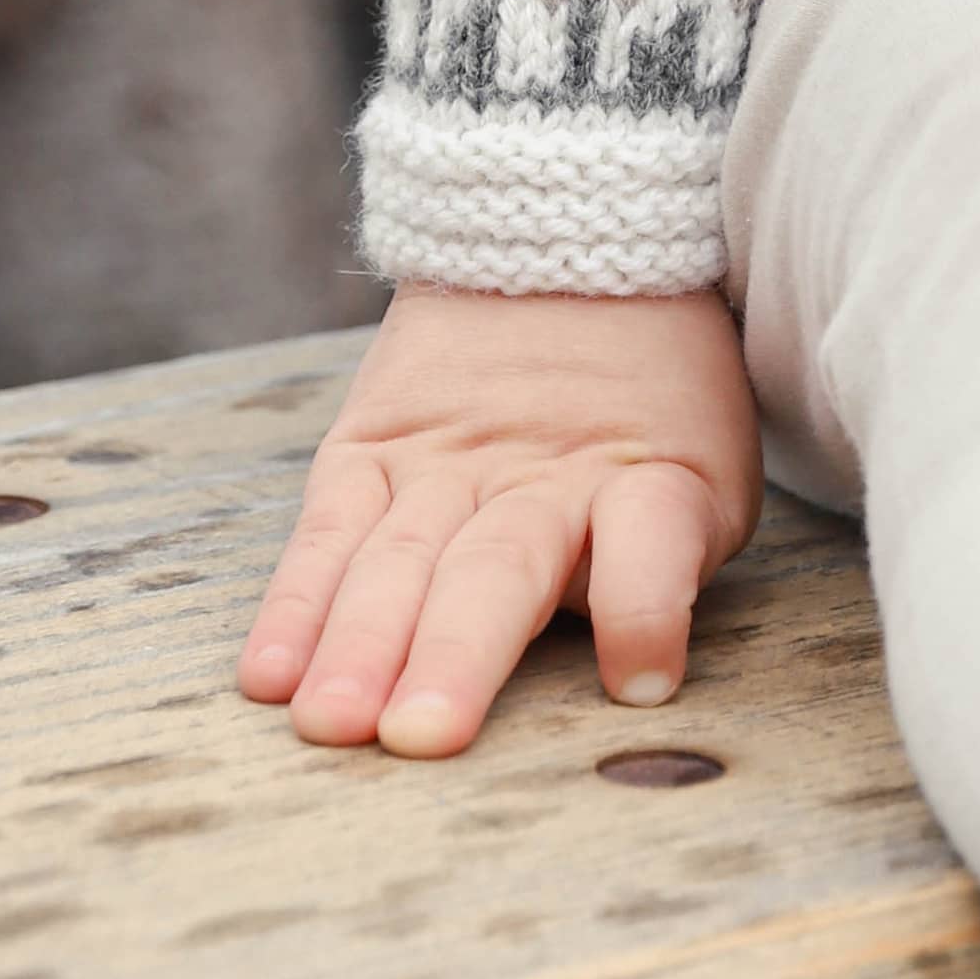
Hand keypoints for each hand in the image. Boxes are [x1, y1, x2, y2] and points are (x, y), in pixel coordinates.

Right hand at [236, 280, 764, 756]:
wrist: (570, 244)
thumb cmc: (652, 397)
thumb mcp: (708, 465)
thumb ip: (671, 562)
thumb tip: (634, 675)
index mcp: (650, 476)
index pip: (651, 541)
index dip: (646, 605)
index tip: (641, 680)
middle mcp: (542, 474)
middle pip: (500, 568)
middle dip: (459, 652)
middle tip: (420, 734)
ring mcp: (445, 462)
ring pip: (400, 558)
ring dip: (363, 643)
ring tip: (330, 721)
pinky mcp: (369, 448)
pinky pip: (328, 531)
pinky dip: (297, 602)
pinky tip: (271, 672)